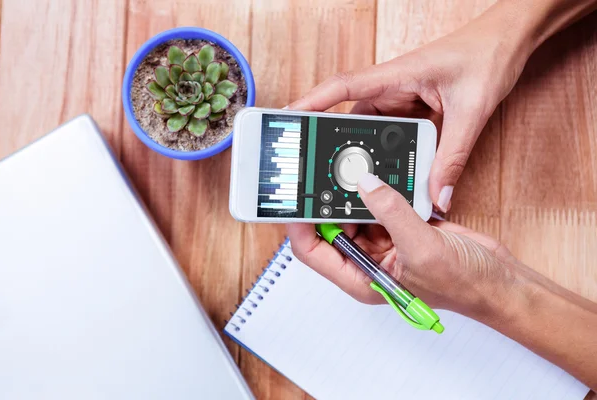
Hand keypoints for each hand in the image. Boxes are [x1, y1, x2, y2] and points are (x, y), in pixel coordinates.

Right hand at [287, 11, 532, 211]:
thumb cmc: (487, 55)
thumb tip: (439, 195)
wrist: (509, 41)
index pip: (342, 88)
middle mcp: (391, 88)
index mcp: (395, 76)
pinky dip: (391, 157)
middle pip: (351, 119)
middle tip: (323, 175)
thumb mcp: (471, 110)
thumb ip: (453, 156)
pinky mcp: (412, 110)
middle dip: (337, 146)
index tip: (286, 119)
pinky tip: (393, 177)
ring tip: (360, 184)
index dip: (311, 103)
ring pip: (372, 133)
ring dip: (368, 157)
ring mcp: (400, 100)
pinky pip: (393, 137)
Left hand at [287, 173, 517, 317]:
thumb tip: (365, 184)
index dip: (299, 225)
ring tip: (343, 164)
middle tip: (318, 170)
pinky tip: (375, 169)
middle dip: (324, 201)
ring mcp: (383, 241)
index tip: (296, 197)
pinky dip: (378, 187)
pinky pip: (380, 202)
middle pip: (330, 225)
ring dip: (350, 191)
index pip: (313, 251)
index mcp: (361, 277)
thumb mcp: (422, 250)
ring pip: (354, 210)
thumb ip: (392, 214)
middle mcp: (366, 260)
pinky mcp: (401, 226)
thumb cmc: (463, 284)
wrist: (498, 281)